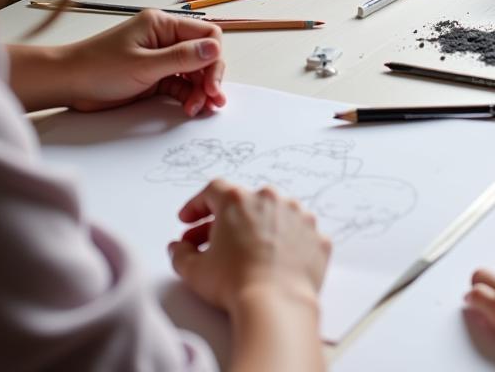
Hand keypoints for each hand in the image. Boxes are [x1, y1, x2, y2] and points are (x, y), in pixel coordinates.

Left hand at [61, 10, 224, 116]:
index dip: (214, 57)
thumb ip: (181, 57)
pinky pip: (180, 84)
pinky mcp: (154, 76)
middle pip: (203, 55)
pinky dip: (187, 96)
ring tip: (200, 108)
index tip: (212, 81)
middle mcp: (165, 38)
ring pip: (194, 72)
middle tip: (212, 99)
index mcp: (163, 25)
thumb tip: (215, 49)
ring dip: (200, 90)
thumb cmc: (97, 68)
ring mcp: (160, 58)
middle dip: (210, 77)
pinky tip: (190, 108)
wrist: (66, 84)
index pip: (206, 34)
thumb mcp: (143, 64)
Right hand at [170, 179, 329, 315]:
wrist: (276, 303)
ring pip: (274, 214)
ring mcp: (298, 214)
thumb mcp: (194, 270)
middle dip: (223, 222)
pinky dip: (285, 243)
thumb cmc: (233, 283)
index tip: (187, 220)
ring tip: (245, 253)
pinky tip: (274, 261)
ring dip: (258, 228)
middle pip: (243, 203)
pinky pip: (297, 233)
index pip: (213, 190)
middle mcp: (271, 199)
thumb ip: (180, 254)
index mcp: (238, 200)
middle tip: (208, 244)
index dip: (197, 205)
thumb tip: (178, 248)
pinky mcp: (316, 234)